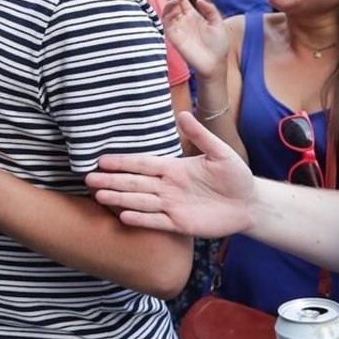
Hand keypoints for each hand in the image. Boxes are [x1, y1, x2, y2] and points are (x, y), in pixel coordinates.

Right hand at [85, 111, 255, 236]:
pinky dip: (140, 219)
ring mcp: (172, 206)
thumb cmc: (236, 176)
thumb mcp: (221, 152)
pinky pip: (156, 221)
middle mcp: (168, 186)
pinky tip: (123, 216)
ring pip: (140, 201)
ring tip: (99, 196)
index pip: (142, 164)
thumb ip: (200, 136)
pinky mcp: (180, 224)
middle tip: (88, 179)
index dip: (122, 162)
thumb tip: (182, 114)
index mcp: (174, 168)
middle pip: (134, 183)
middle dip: (111, 181)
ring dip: (119, 199)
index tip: (101, 160)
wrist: (250, 204)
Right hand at [163, 0, 228, 78]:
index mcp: (193, 16)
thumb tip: (198, 0)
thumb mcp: (218, 24)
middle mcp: (183, 20)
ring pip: (167, 12)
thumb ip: (210, 10)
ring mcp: (177, 28)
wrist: (215, 63)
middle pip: (173, 4)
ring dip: (169, 4)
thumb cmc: (218, 45)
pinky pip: (166, 23)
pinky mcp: (173, 36)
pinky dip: (167, 15)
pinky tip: (174, 10)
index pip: (182, 1)